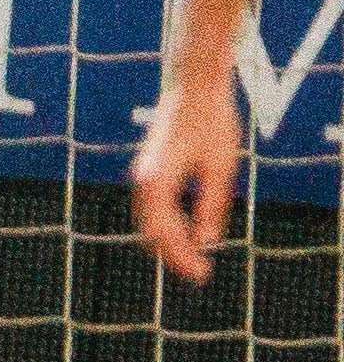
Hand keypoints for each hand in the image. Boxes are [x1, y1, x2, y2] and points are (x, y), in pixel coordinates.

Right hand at [132, 71, 245, 282]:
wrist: (195, 87)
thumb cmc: (212, 123)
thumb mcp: (220, 169)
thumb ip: (211, 206)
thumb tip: (206, 241)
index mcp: (157, 181)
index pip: (165, 232)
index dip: (183, 257)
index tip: (203, 274)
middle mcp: (142, 179)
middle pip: (150, 231)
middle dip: (173, 255)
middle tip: (200, 273)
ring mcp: (142, 173)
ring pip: (146, 221)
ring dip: (166, 242)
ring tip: (193, 259)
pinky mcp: (148, 168)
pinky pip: (149, 208)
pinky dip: (163, 226)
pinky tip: (183, 234)